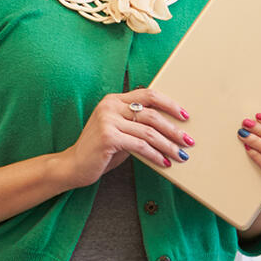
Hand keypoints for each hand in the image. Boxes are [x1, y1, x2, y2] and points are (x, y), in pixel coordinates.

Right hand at [55, 87, 193, 189]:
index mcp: (114, 100)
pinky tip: (164, 162)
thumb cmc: (100, 151)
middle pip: (151, 113)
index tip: (184, 116)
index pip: (148, 94)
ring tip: (180, 155)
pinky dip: (155, 155)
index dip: (169, 104)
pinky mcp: (108, 137)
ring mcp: (108, 120)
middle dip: (173, 128)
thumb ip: (138, 126)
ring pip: (148, 131)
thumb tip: (170, 130)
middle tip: (188, 140)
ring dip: (168, 145)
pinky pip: (140, 146)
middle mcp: (110, 106)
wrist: (73, 166)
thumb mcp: (120, 132)